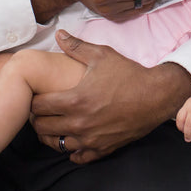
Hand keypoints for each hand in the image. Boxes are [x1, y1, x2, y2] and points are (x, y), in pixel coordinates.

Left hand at [30, 30, 190, 163]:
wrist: (156, 96)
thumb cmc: (128, 74)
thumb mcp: (101, 55)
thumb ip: (76, 46)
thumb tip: (58, 34)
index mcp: (76, 100)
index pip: (39, 106)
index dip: (34, 100)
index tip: (36, 95)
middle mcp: (81, 123)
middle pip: (43, 128)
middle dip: (38, 119)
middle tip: (40, 111)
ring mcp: (92, 139)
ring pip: (58, 145)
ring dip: (52, 136)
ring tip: (52, 125)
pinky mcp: (104, 148)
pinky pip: (79, 157)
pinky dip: (72, 150)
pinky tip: (72, 139)